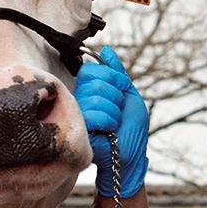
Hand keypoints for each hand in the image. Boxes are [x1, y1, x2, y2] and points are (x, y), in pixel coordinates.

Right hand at [73, 45, 149, 197]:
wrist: (129, 157)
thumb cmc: (130, 131)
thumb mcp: (129, 95)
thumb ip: (117, 73)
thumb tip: (106, 51)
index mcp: (90, 90)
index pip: (91, 68)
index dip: (112, 78)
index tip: (121, 93)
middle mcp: (79, 99)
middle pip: (95, 81)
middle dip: (115, 97)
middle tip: (117, 113)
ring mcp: (76, 114)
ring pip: (95, 98)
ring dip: (114, 113)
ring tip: (113, 125)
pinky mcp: (77, 129)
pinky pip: (93, 114)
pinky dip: (109, 123)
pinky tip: (108, 133)